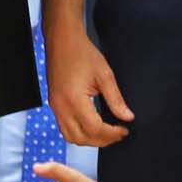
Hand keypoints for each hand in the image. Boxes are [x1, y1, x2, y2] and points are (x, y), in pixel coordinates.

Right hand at [46, 27, 133, 146]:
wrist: (62, 41)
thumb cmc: (82, 53)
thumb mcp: (104, 74)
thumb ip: (116, 99)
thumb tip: (127, 117)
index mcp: (74, 100)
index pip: (95, 128)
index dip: (112, 133)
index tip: (125, 129)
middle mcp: (61, 107)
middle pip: (82, 138)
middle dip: (103, 140)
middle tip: (119, 133)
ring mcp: (55, 107)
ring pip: (71, 137)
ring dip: (90, 140)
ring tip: (106, 133)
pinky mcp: (54, 105)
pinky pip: (65, 129)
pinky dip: (79, 134)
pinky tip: (92, 127)